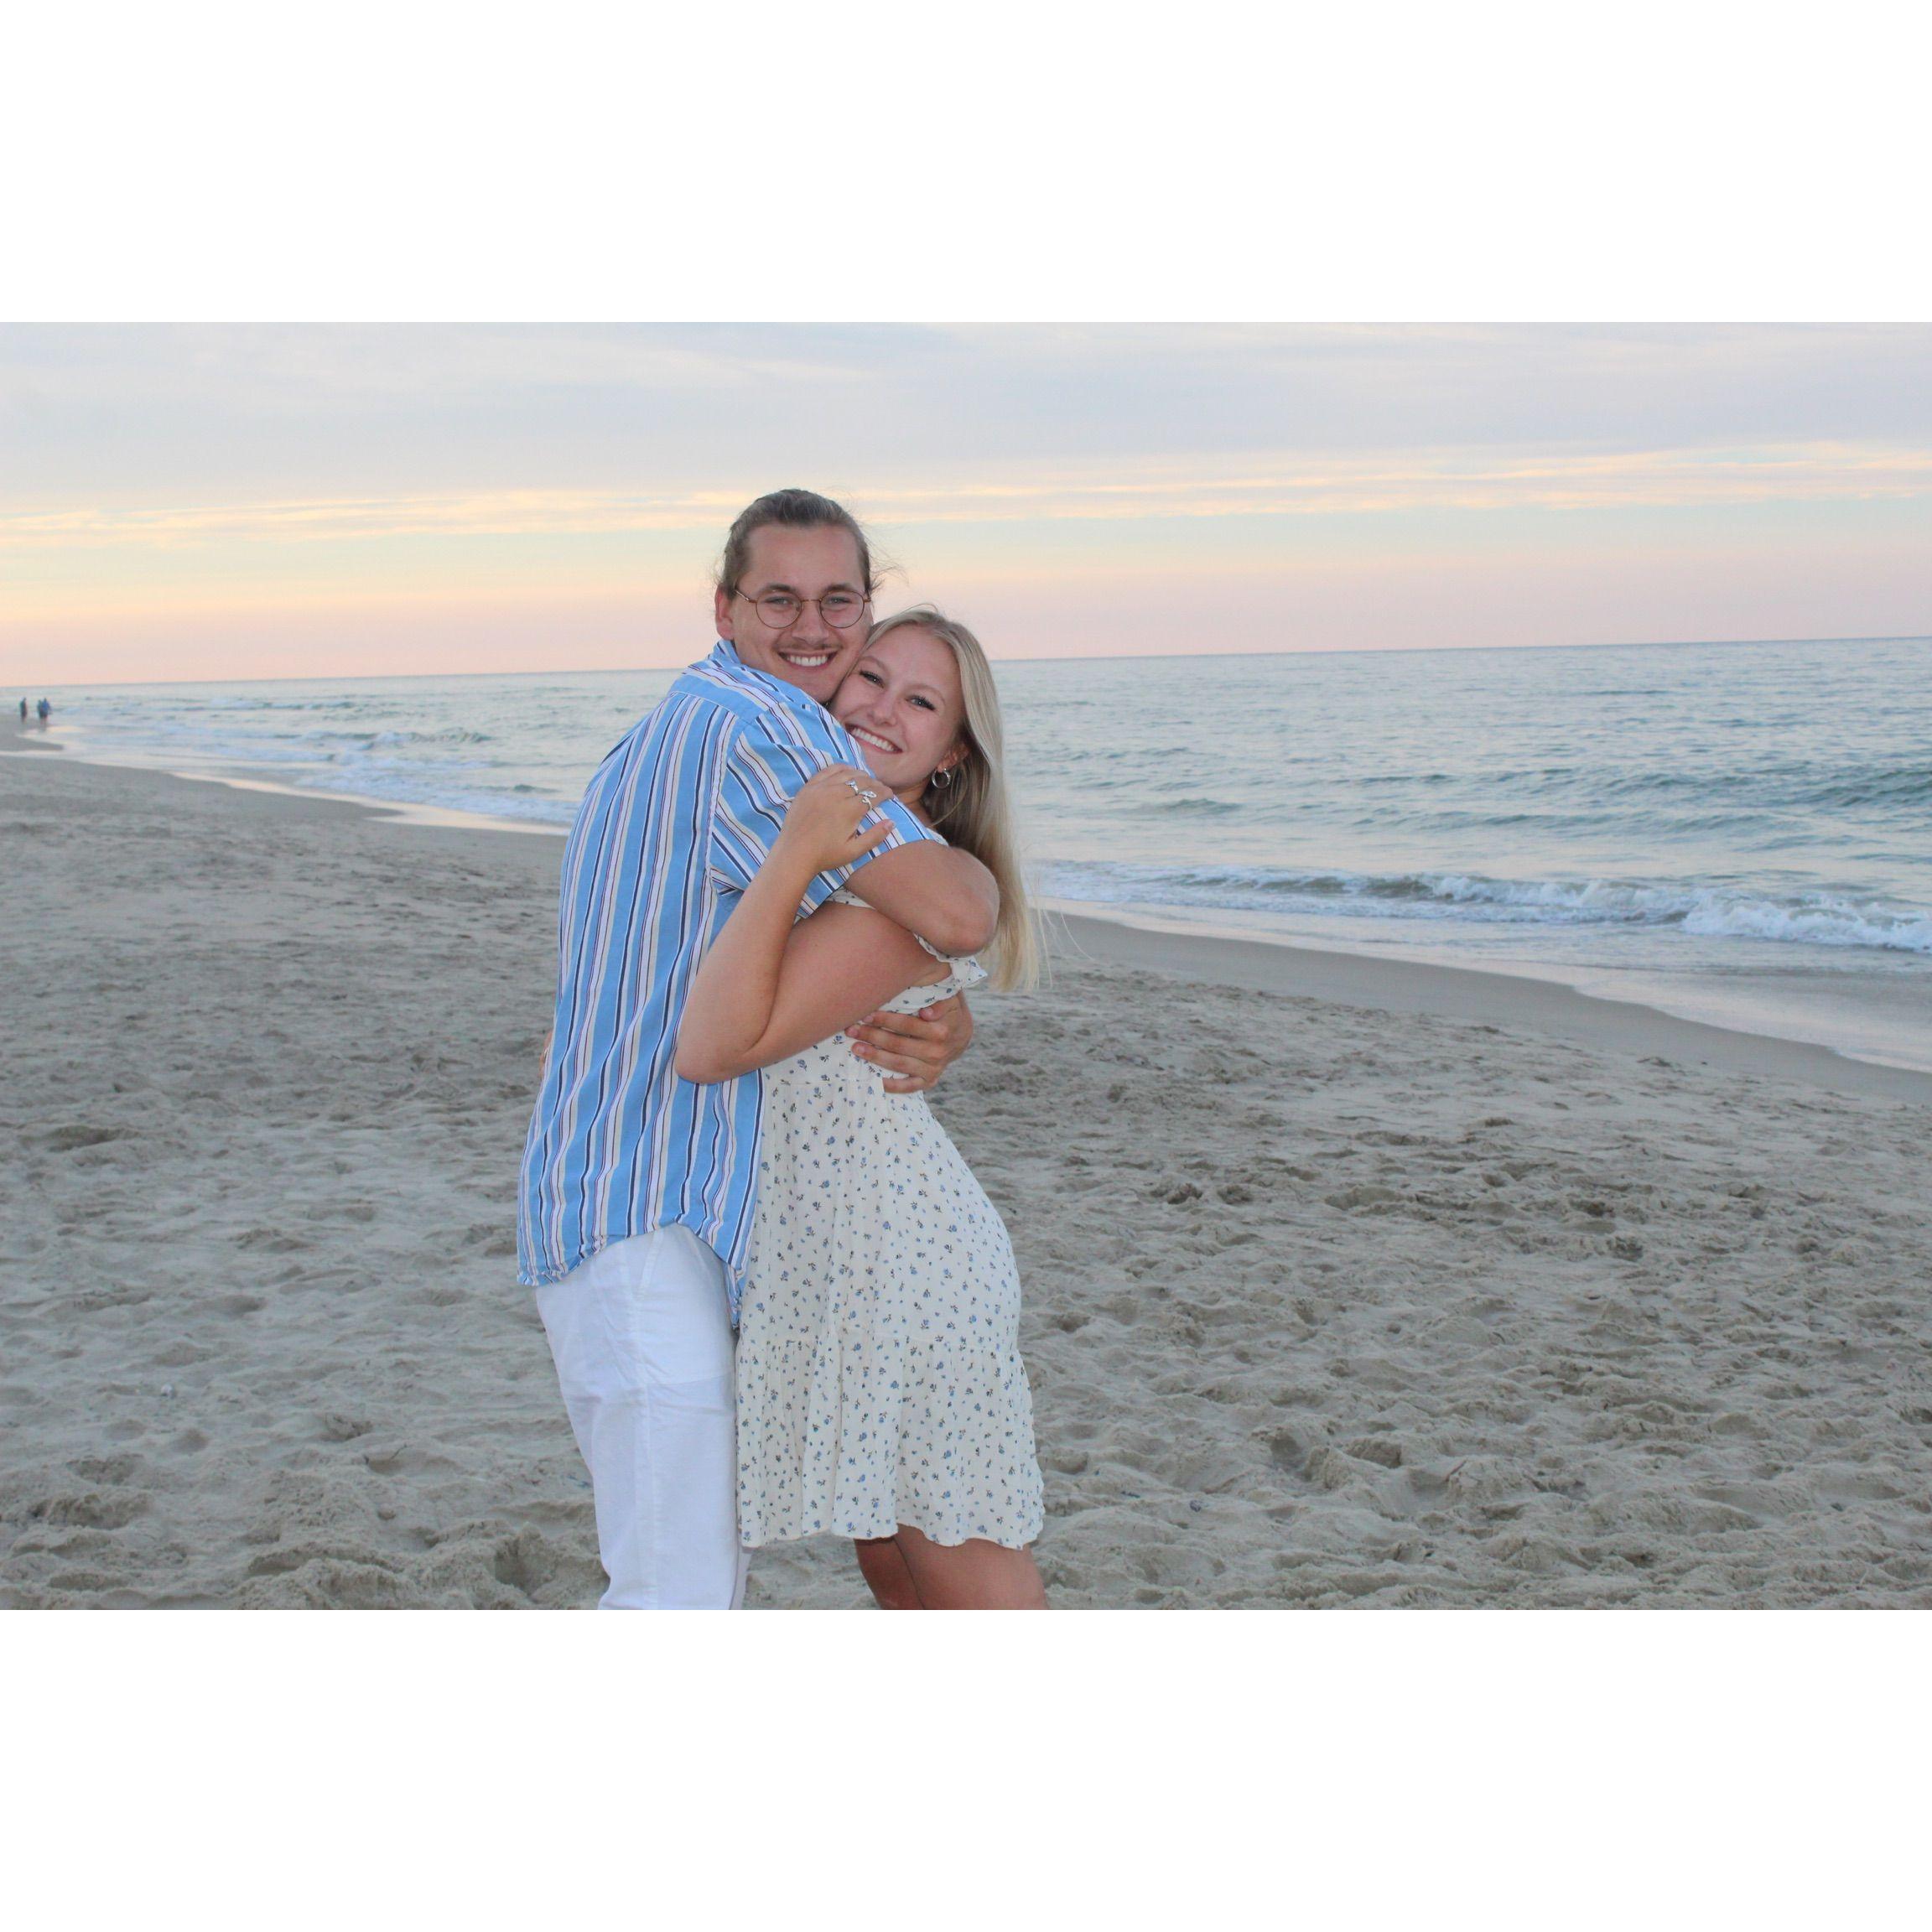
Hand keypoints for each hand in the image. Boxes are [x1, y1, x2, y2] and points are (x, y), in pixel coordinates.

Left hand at [777, 764, 893, 873]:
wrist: (794, 854)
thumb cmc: (825, 856)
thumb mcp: (854, 851)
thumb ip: (874, 837)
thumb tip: (892, 822)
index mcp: (850, 811)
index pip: (873, 795)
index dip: (885, 793)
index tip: (890, 794)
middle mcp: (837, 795)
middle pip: (862, 782)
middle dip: (875, 783)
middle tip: (880, 788)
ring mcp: (821, 789)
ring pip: (846, 774)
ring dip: (860, 774)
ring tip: (866, 778)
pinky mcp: (808, 788)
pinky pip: (827, 771)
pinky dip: (840, 768)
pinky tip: (846, 770)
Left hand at [849, 992, 973, 1094]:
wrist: (961, 1034)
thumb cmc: (948, 1012)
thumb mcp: (949, 1001)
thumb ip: (940, 1002)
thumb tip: (926, 1013)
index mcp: (941, 1031)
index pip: (907, 1025)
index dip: (885, 1020)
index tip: (866, 1014)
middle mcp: (937, 1052)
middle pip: (898, 1044)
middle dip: (873, 1036)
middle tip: (852, 1030)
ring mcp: (933, 1068)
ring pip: (898, 1064)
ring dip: (875, 1057)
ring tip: (856, 1048)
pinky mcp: (929, 1080)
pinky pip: (908, 1086)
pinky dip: (891, 1086)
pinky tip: (874, 1080)